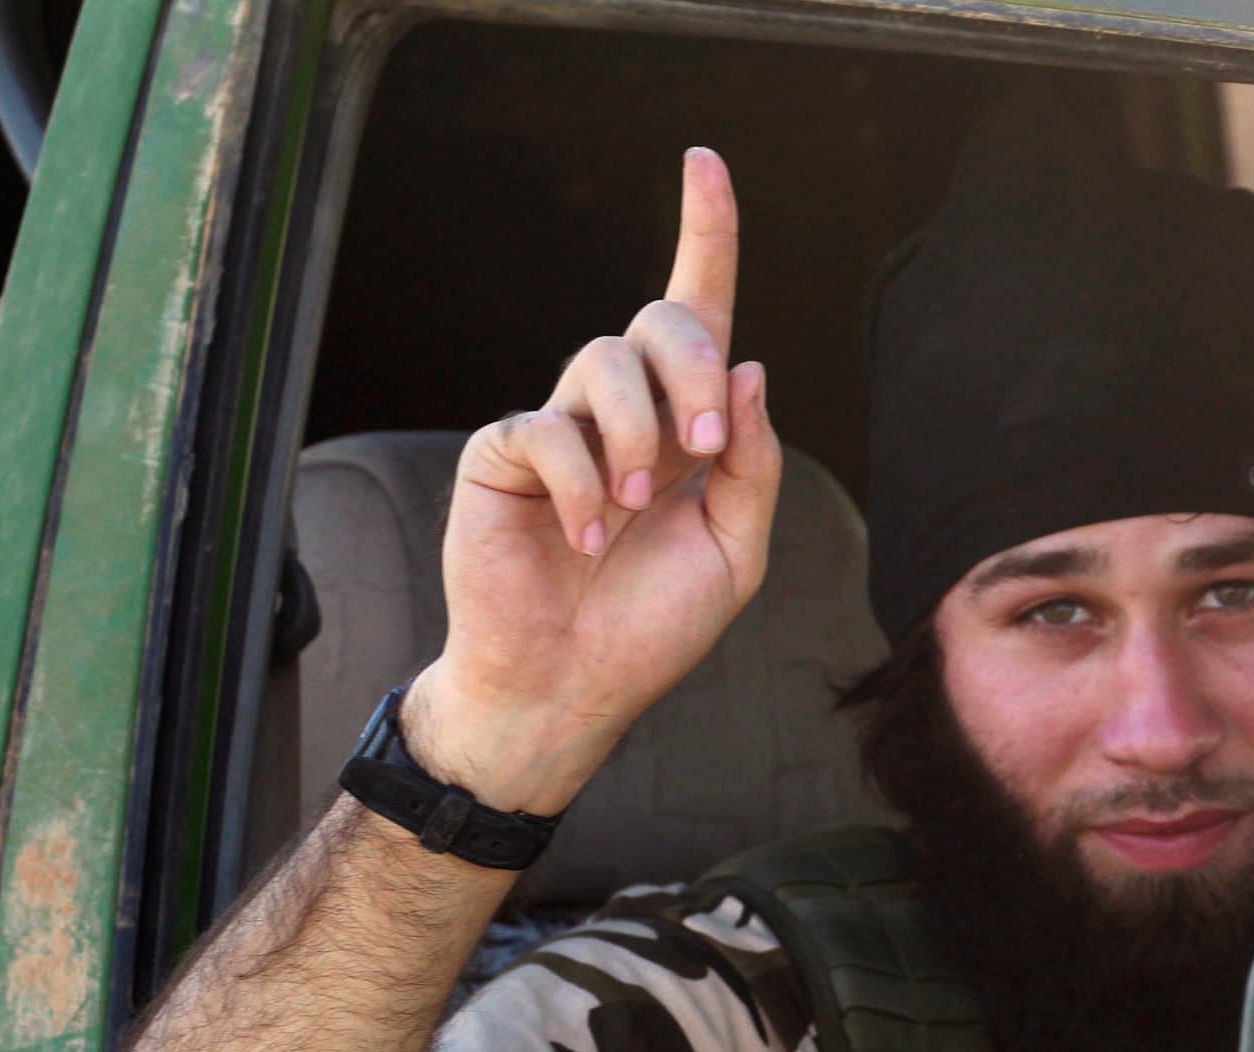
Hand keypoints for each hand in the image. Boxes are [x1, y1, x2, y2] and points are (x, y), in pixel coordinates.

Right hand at [406, 148, 782, 812]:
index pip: (698, 311)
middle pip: (661, 321)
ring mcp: (558, 427)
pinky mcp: (501, 456)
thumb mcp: (734, 550)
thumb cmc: (649, 626)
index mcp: (683, 426)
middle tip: (702, 448)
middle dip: (695, 371)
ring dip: (638, 434)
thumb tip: (750, 365)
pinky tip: (586, 536)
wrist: (572, 687)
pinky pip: (544, 427)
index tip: (704, 162)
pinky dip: (579, 484)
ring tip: (635, 509)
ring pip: (603, 358)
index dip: (705, 234)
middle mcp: (620, 411)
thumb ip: (752, 462)